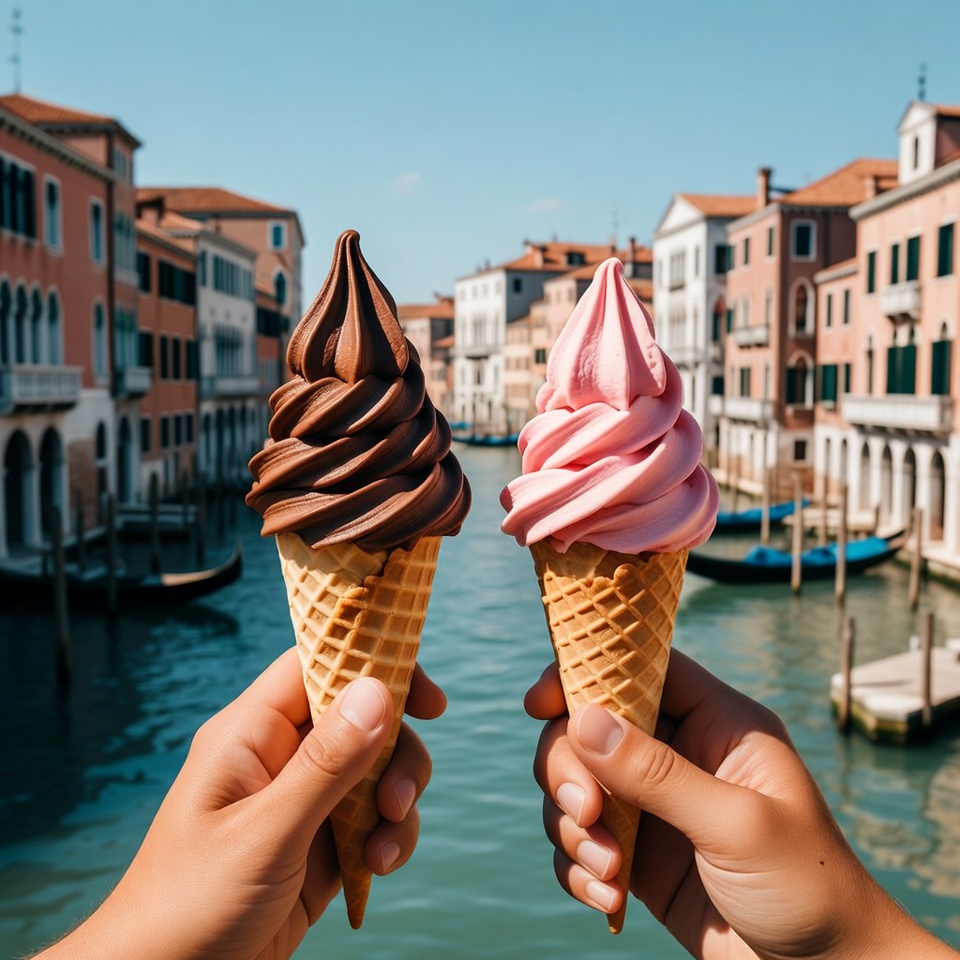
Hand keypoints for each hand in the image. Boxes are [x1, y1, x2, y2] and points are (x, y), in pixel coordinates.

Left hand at [36, 647, 443, 959]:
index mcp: (252, 734)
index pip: (318, 665)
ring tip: (383, 848)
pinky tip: (377, 868)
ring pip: (375, 770)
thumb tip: (379, 689)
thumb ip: (325, 764)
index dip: (376, 665)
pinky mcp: (320, 843)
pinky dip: (388, 837)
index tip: (429, 700)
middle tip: (399, 797)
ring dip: (396, 802)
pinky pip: (372, 819)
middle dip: (395, 754)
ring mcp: (302, 800)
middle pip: (362, 718)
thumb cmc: (191, 905)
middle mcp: (280, 757)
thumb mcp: (265, 833)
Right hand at [526, 650, 956, 959]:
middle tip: (583, 812)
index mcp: (715, 724)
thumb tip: (583, 720)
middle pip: (589, 728)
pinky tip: (607, 897)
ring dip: (573, 828)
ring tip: (608, 871)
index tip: (539, 703)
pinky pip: (579, 842)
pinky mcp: (637, 855)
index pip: (640, 668)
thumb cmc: (806, 887)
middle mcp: (679, 754)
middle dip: (569, 769)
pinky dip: (578, 867)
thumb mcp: (736, 824)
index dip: (586, 671)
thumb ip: (657, 773)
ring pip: (575, 785)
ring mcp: (654, 804)